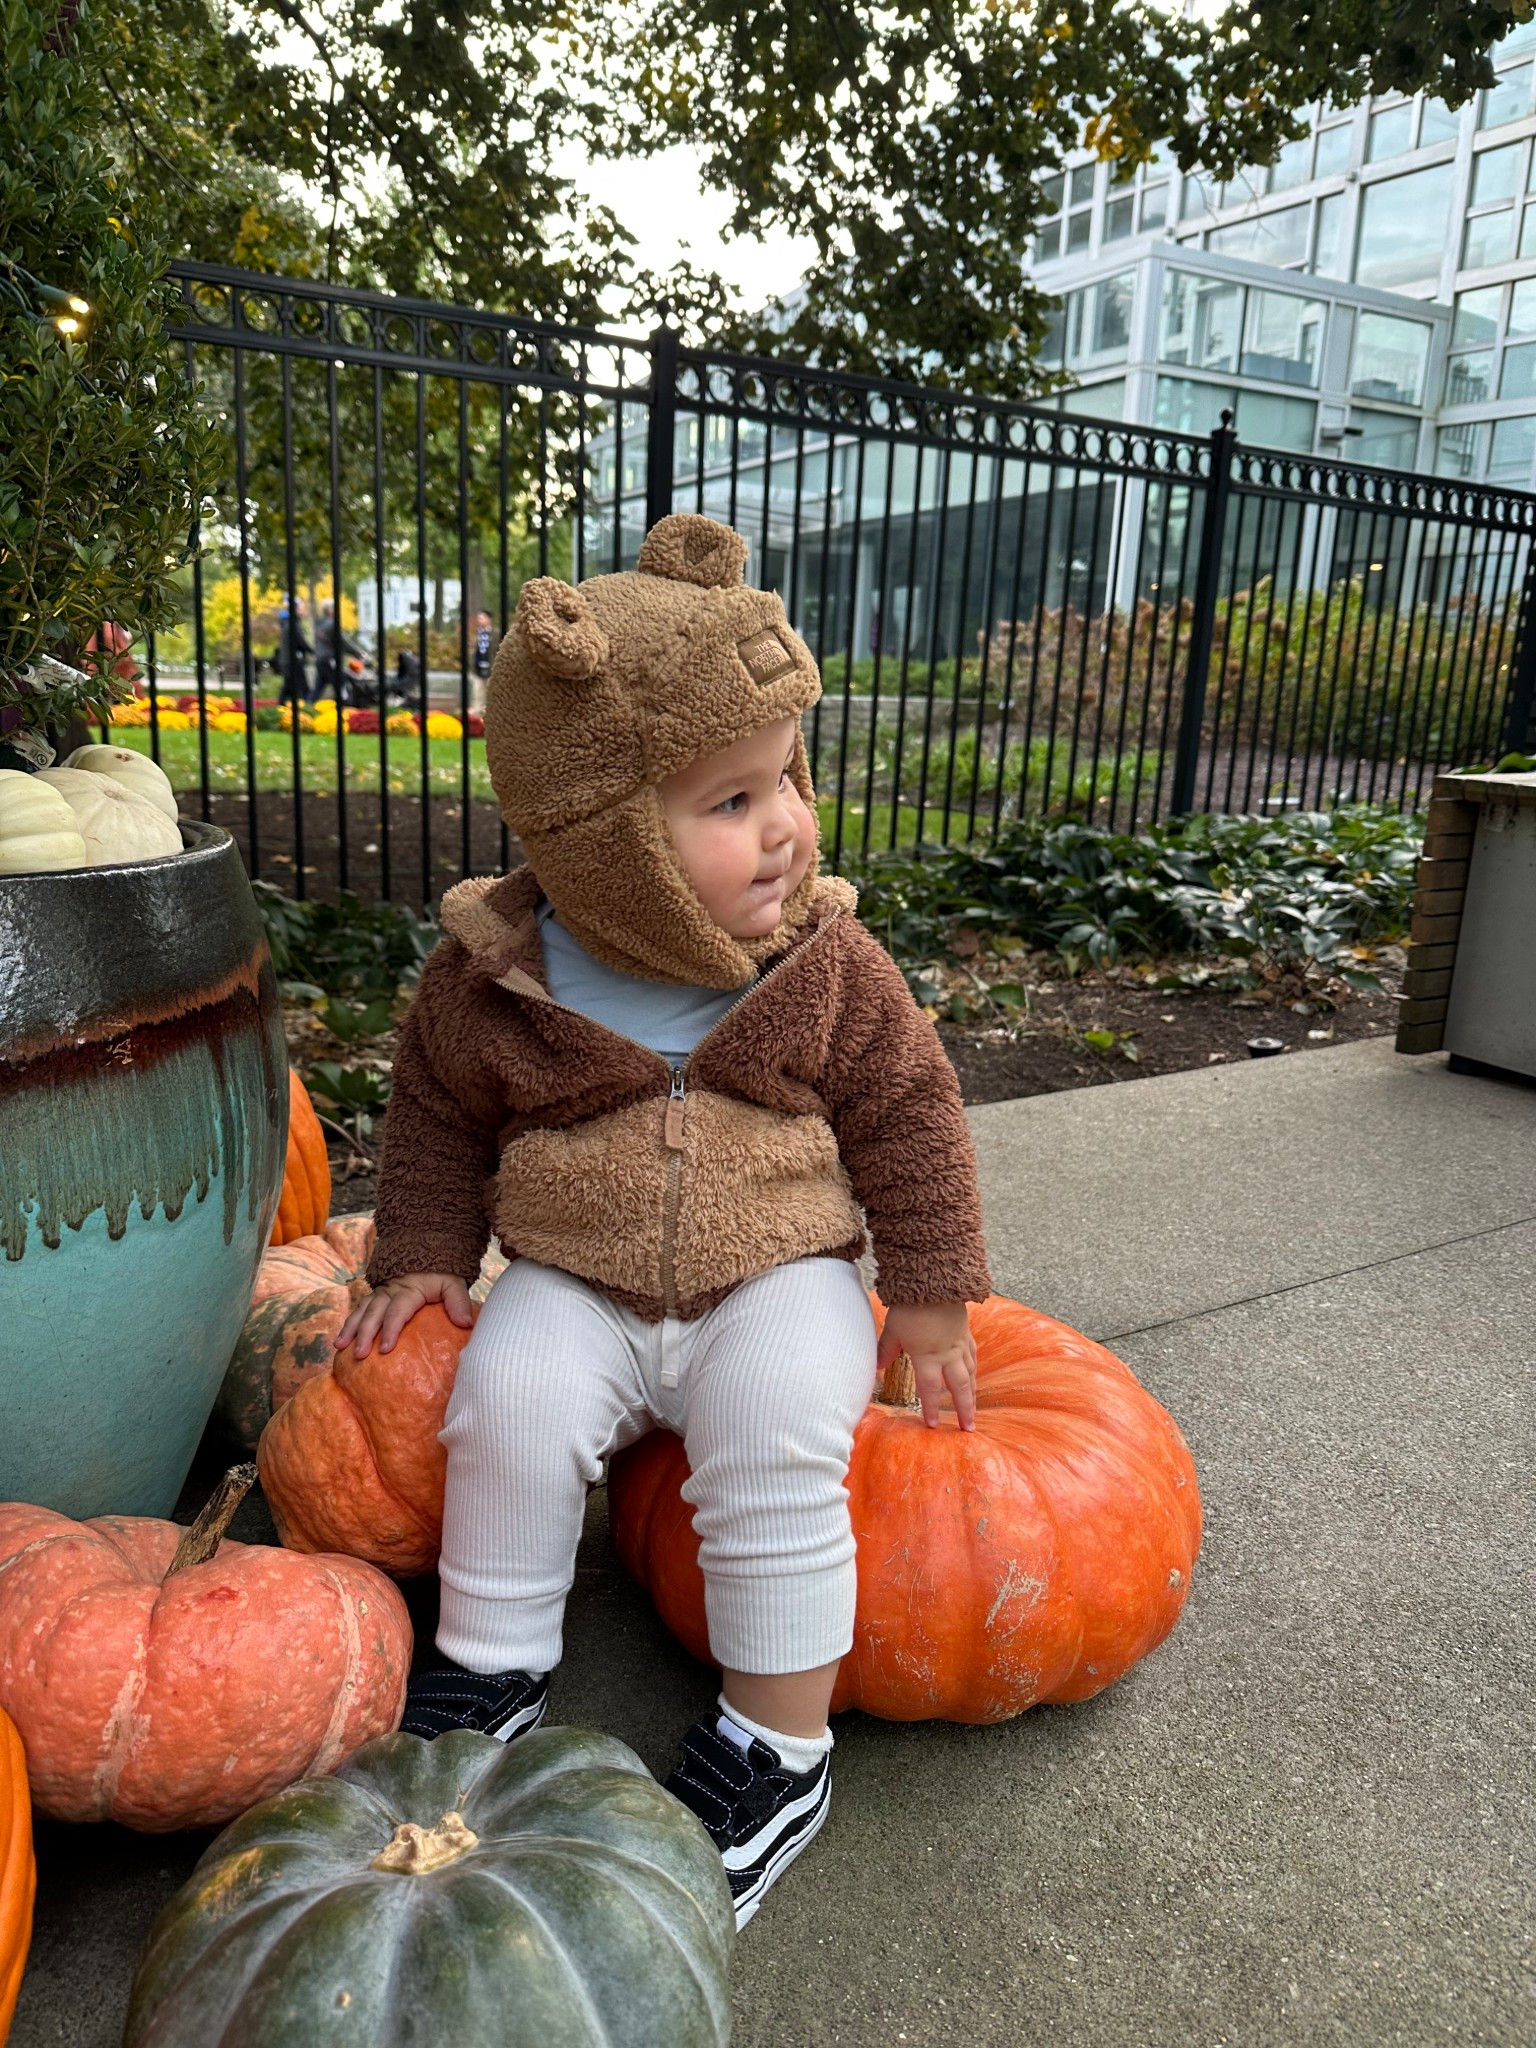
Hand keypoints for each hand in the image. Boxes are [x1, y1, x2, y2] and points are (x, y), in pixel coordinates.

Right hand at [335, 1272, 473, 1359]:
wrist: (426, 1251)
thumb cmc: (441, 1274)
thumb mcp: (453, 1284)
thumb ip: (458, 1302)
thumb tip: (465, 1323)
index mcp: (409, 1290)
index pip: (397, 1311)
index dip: (390, 1330)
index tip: (385, 1349)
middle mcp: (390, 1291)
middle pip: (374, 1313)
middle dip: (364, 1334)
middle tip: (359, 1355)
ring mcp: (379, 1293)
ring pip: (361, 1310)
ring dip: (350, 1328)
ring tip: (340, 1346)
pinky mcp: (374, 1296)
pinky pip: (358, 1310)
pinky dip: (348, 1324)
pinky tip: (340, 1341)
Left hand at [878, 1301, 977, 1430]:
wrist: (935, 1281)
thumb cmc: (910, 1306)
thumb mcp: (893, 1330)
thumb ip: (886, 1351)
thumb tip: (875, 1368)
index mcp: (927, 1357)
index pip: (930, 1389)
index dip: (932, 1408)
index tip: (933, 1425)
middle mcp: (947, 1355)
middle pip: (958, 1388)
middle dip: (964, 1410)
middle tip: (968, 1429)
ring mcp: (959, 1344)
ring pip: (970, 1375)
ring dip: (972, 1394)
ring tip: (974, 1411)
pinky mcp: (966, 1333)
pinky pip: (973, 1356)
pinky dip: (974, 1370)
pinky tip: (974, 1376)